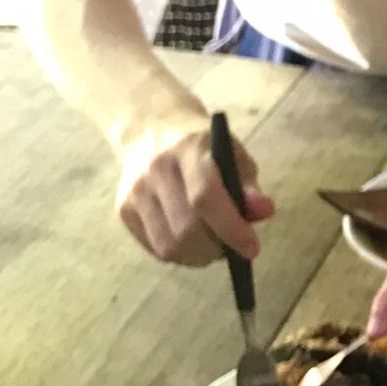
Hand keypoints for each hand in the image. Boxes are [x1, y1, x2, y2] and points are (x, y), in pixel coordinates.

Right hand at [115, 114, 272, 264]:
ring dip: (198, 256)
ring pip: (169, 246)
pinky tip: (191, 242)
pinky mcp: (123, 210)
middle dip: (217, 247)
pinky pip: (155, 248)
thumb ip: (248, 184)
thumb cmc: (203, 146)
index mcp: (189, 149)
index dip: (230, 227)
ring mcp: (135, 191)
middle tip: (233, 247)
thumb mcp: (233, 153)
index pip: (205, 196)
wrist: (152, 129)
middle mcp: (156, 170)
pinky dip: (179, 254)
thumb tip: (263, 211)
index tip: (252, 248)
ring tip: (213, 246)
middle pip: (186, 228)